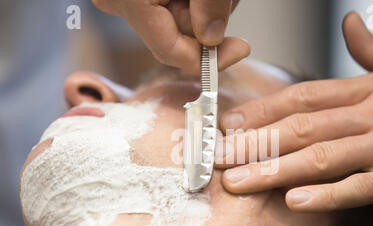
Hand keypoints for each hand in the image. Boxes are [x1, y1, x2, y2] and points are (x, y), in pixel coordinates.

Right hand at [92, 0, 249, 72]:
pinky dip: (192, 2)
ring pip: (176, 24)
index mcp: (131, 0)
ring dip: (202, 10)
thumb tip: (212, 38)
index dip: (207, 58)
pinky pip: (169, 10)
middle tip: (221, 2)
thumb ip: (211, 5)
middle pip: (175, 38)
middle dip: (205, 27)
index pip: (171, 50)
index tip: (237, 52)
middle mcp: (121, 2)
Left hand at [217, 12, 372, 212]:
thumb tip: (349, 24)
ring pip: (322, 157)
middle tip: (218, 157)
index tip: (229, 125)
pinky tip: (296, 203)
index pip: (302, 97)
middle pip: (302, 127)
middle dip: (255, 143)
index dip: (262, 110)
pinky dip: (328, 196)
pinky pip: (361, 187)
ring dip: (276, 171)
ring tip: (240, 183)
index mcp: (368, 88)